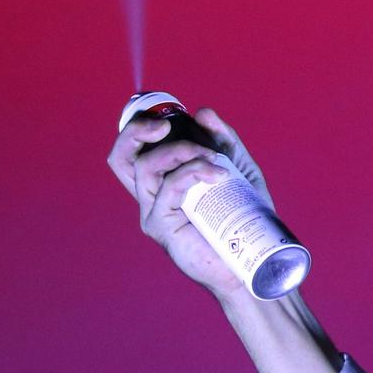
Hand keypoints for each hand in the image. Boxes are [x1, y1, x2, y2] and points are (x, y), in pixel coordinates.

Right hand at [104, 106, 277, 298]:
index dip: (139, 127)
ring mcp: (153, 210)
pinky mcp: (161, 225)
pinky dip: (192, 171)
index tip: (167, 115)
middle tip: (165, 124)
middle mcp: (151, 195)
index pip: (134, 150)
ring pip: (147, 165)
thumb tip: (203, 112)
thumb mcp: (239, 170)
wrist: (252, 260)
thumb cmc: (245, 218)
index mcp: (164, 181)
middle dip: (136, 130)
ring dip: (182, 150)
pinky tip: (217, 174)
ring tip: (214, 159)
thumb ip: (223, 142)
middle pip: (121, 156)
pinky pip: (168, 187)